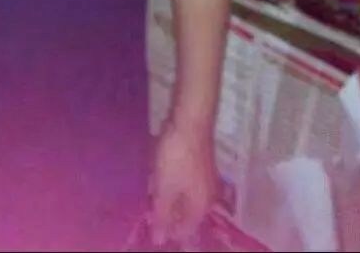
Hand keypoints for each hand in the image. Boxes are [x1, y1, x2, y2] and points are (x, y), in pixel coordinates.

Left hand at [149, 121, 216, 247]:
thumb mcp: (165, 189)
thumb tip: (159, 241)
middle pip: (187, 214)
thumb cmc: (177, 157)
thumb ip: (162, 216)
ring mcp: (206, 179)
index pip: (186, 230)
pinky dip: (172, 183)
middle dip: (169, 215)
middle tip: (150, 210)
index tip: (150, 228)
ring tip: (153, 192)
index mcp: (201, 207)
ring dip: (170, 198)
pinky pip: (185, 182)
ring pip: (185, 197)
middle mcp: (208, 196)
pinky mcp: (200, 163)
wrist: (190, 120)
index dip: (167, 231)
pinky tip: (160, 175)